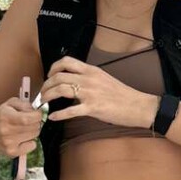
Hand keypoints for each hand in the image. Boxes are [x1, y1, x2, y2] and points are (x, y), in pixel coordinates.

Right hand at [0, 95, 43, 157]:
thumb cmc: (0, 117)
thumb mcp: (9, 104)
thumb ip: (24, 104)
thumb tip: (35, 111)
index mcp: (6, 116)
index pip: (30, 118)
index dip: (37, 115)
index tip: (36, 114)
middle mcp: (6, 130)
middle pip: (35, 127)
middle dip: (35, 122)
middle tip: (29, 121)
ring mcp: (9, 143)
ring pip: (35, 136)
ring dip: (32, 131)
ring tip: (23, 129)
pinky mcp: (12, 152)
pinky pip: (32, 146)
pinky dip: (30, 142)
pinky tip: (22, 138)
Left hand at [41, 57, 155, 129]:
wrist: (138, 105)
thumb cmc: (122, 95)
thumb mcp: (104, 79)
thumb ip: (89, 78)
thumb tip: (75, 81)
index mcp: (92, 70)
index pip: (67, 61)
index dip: (53, 67)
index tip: (49, 76)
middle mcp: (89, 79)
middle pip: (59, 76)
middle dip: (46, 85)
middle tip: (42, 93)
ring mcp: (90, 93)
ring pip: (61, 90)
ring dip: (48, 96)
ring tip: (43, 103)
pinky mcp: (93, 108)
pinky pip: (71, 111)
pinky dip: (59, 115)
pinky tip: (53, 117)